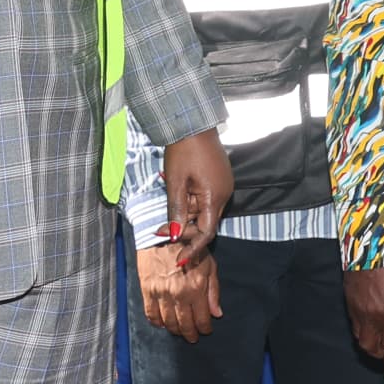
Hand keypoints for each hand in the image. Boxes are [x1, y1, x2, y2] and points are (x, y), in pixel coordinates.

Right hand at [137, 240, 218, 341]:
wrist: (163, 234)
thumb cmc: (188, 247)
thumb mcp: (209, 265)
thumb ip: (213, 291)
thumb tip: (217, 313)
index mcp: (196, 288)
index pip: (201, 318)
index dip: (204, 328)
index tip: (205, 330)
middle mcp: (179, 293)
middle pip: (185, 324)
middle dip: (190, 334)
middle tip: (192, 337)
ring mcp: (161, 293)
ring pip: (168, 322)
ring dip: (175, 330)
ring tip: (179, 331)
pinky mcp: (147, 290)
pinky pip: (151, 313)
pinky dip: (157, 322)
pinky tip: (162, 324)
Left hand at [157, 129, 232, 261]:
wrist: (193, 123)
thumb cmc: (183, 150)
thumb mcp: (175, 183)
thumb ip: (175, 211)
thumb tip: (173, 235)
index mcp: (215, 197)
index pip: (206, 233)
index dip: (193, 248)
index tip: (180, 260)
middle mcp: (224, 195)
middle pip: (205, 224)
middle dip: (183, 231)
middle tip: (160, 232)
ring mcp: (223, 186)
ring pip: (204, 212)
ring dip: (185, 217)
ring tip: (163, 218)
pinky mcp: (219, 179)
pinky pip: (205, 200)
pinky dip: (191, 205)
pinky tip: (176, 200)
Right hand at [341, 256, 383, 383]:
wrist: (372, 236)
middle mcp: (370, 314)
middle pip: (372, 349)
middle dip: (381, 356)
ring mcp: (356, 306)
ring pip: (361, 337)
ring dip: (371, 343)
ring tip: (382, 337)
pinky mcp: (348, 297)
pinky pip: (355, 321)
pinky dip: (363, 327)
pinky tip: (373, 317)